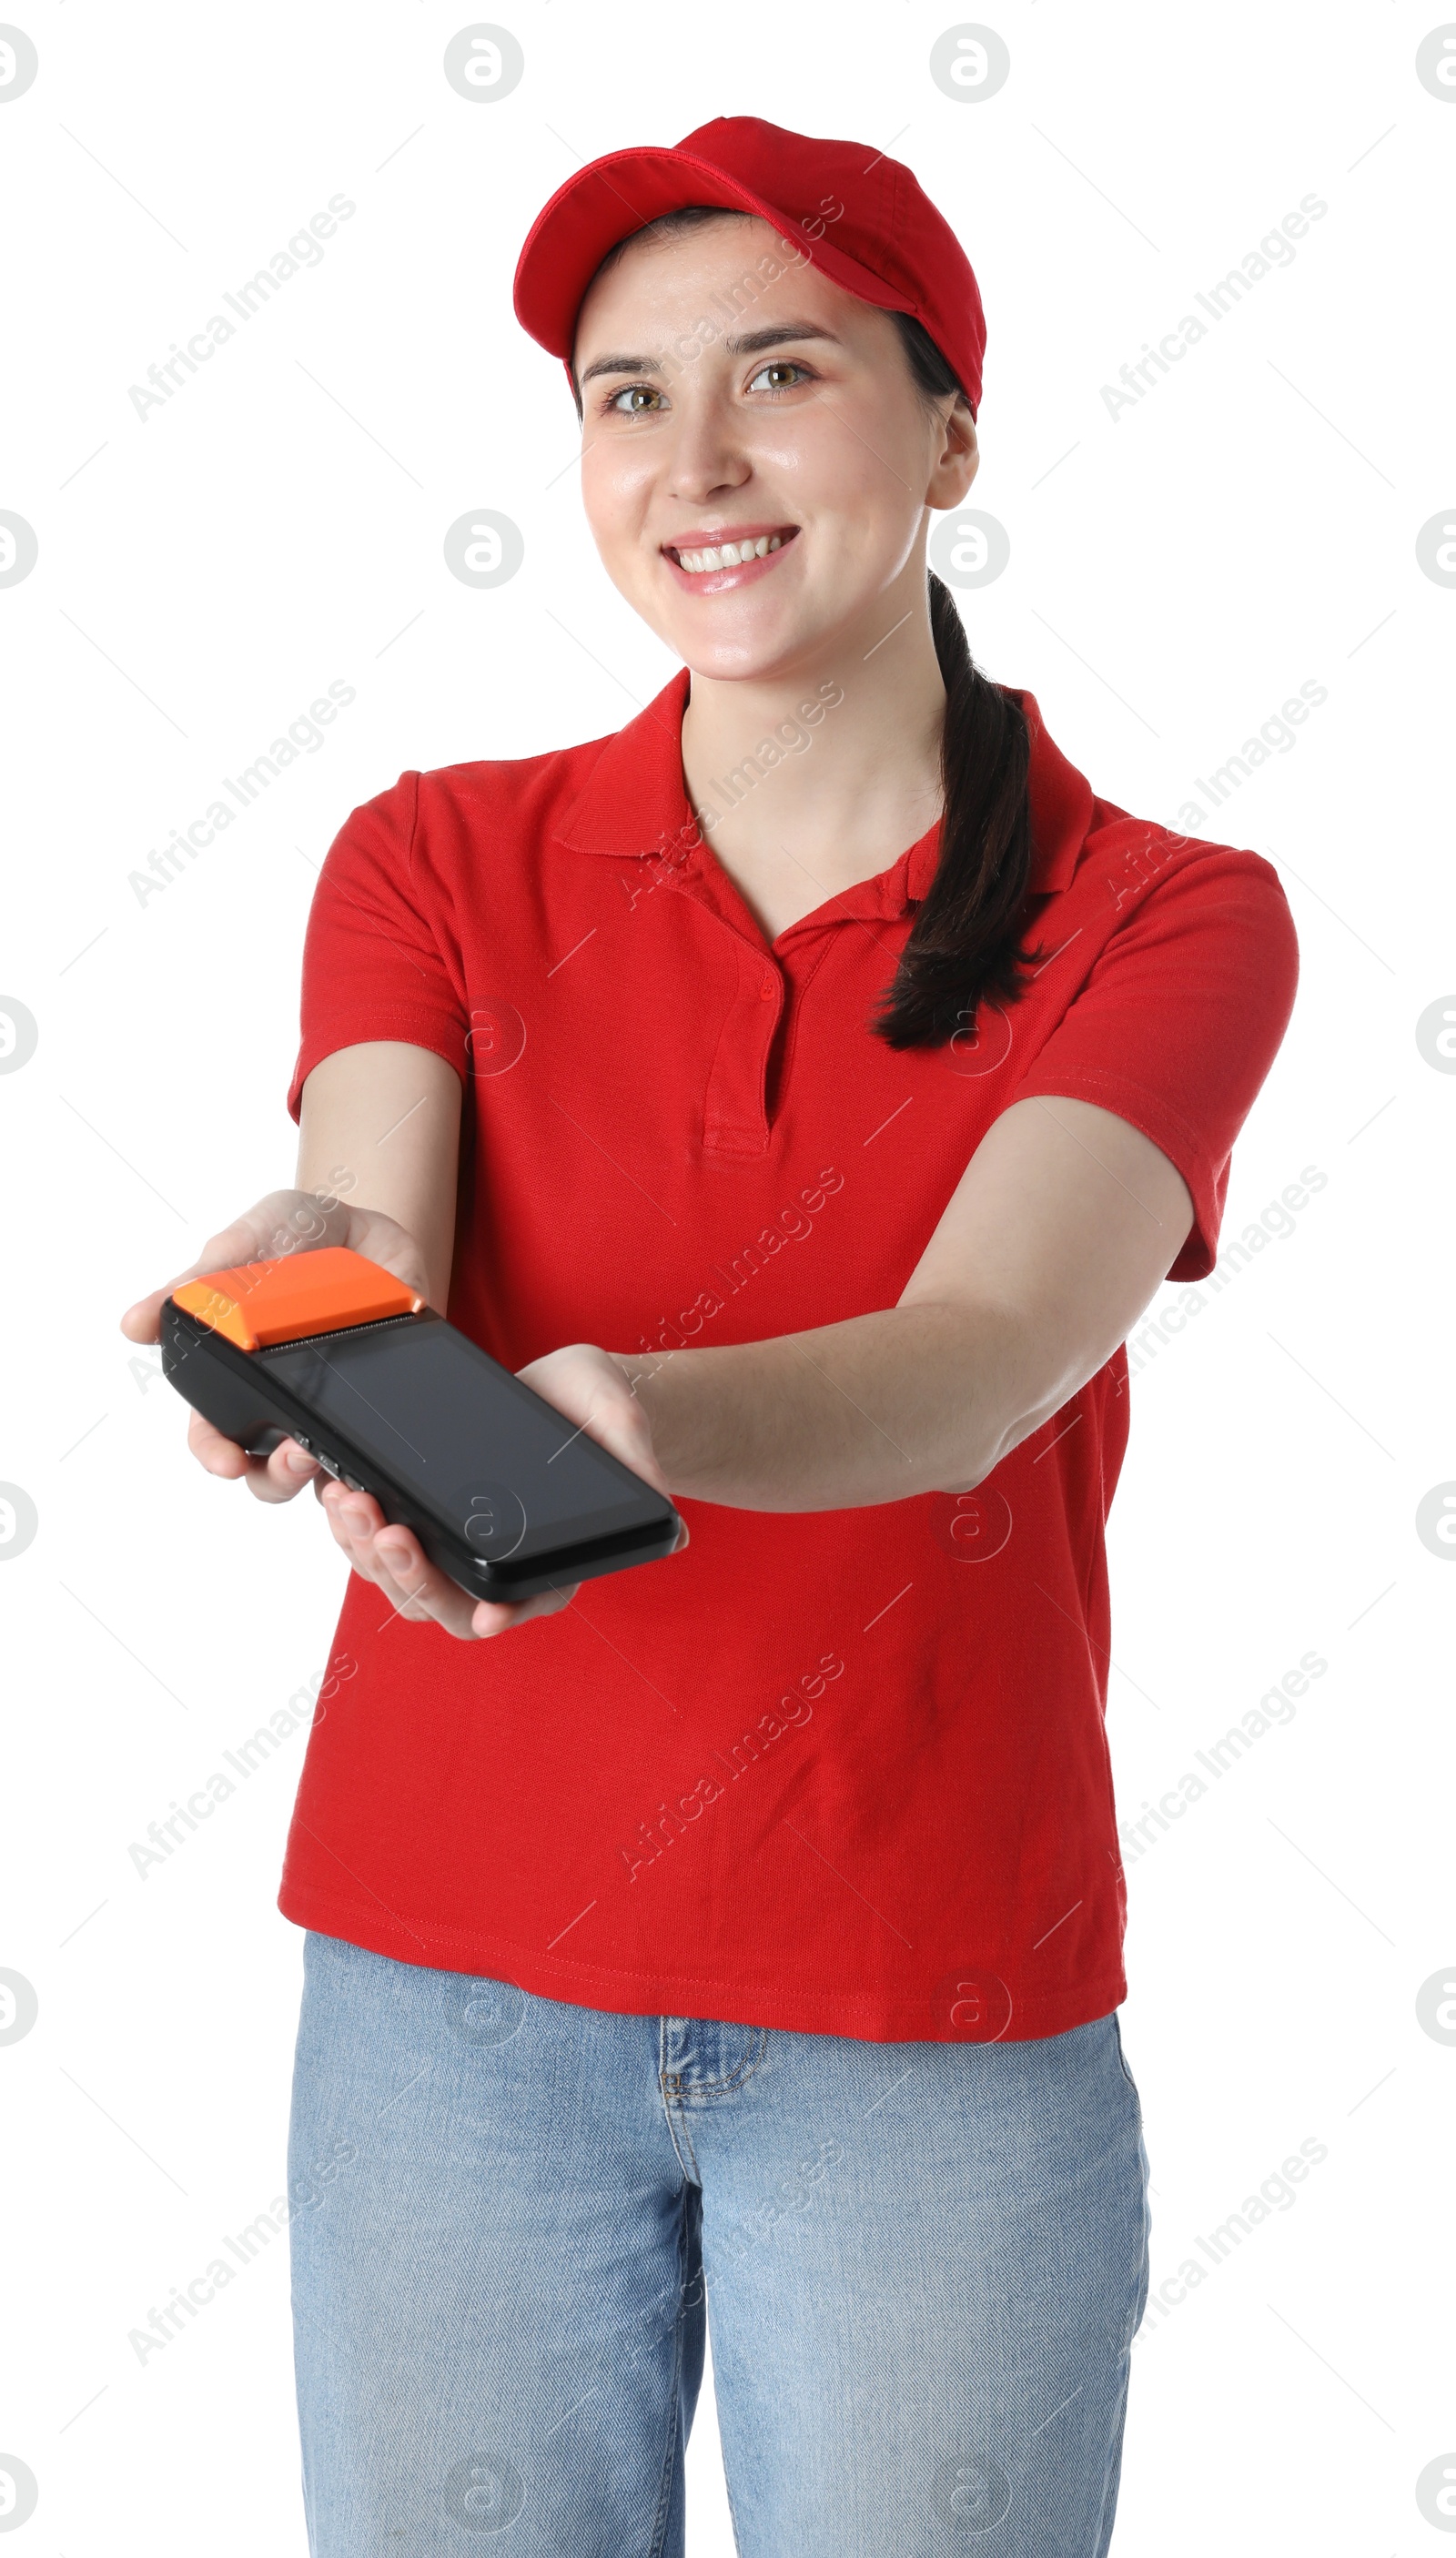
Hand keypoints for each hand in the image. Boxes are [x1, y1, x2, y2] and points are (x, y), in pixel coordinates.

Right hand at [119, 1187, 429, 1506]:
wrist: (371, 1225)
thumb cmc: (296, 1234)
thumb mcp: (242, 1246)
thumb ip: (195, 1284)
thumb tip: (133, 1325)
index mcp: (237, 1374)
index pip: (213, 1434)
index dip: (214, 1453)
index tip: (225, 1460)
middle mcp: (282, 1400)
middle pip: (267, 1472)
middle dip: (275, 1476)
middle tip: (293, 1455)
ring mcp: (333, 1406)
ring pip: (323, 1476)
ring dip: (323, 1480)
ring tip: (328, 1452)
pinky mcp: (379, 1403)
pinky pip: (377, 1452)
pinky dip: (375, 1464)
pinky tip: (375, 1457)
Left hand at [316, 1342, 687, 1641]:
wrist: (561, 1388)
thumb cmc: (596, 1411)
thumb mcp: (620, 1422)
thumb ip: (638, 1465)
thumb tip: (674, 1533)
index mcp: (550, 1561)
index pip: (524, 1605)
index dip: (502, 1617)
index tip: (483, 1614)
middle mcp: (497, 1569)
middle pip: (444, 1603)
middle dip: (406, 1573)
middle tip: (383, 1525)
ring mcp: (452, 1548)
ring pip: (399, 1580)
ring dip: (365, 1550)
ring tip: (348, 1499)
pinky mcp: (419, 1520)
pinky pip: (375, 1542)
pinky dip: (351, 1525)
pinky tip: (336, 1486)